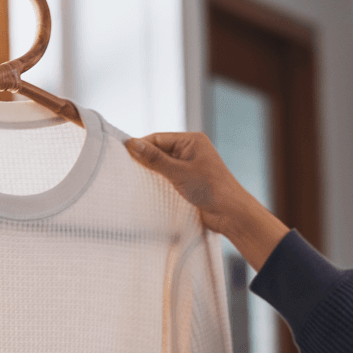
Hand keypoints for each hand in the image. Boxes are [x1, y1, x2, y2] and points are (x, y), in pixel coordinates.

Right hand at [125, 132, 250, 236]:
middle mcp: (191, 150)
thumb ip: (155, 159)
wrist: (231, 214)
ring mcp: (190, 166)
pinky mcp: (189, 181)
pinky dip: (158, 182)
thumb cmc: (211, 189)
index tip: (122, 155)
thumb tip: (132, 144)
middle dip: (145, 160)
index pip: (158, 138)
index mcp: (192, 140)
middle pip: (159, 151)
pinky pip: (168, 177)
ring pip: (162, 165)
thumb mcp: (179, 172)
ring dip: (151, 173)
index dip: (140, 146)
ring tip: (135, 181)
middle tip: (125, 170)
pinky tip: (149, 189)